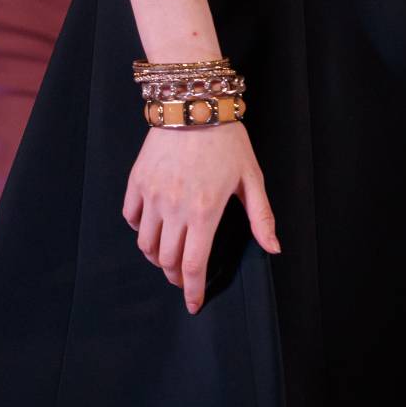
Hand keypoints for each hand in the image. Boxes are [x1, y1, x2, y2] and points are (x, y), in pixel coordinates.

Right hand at [123, 123, 278, 314]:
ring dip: (157, 257)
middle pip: (167, 261)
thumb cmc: (227, 139)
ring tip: (169, 254)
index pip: (193, 266)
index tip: (193, 304)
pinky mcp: (137, 180)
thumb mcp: (251, 178)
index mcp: (204, 212)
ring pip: (147, 245)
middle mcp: (174, 208)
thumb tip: (274, 249)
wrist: (194, 102)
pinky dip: (140, 229)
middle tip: (184, 278)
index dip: (192, 291)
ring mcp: (152, 194)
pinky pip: (131, 217)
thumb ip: (262, 217)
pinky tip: (153, 225)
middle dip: (176, 277)